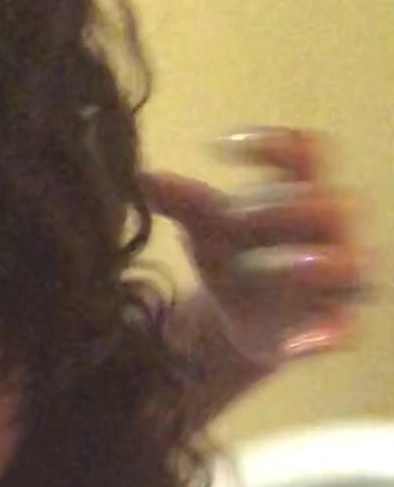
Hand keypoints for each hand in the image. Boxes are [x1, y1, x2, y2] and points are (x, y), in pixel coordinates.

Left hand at [140, 126, 374, 367]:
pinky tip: (296, 342)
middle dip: (283, 208)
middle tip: (237, 217)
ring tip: (283, 265)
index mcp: (302, 193)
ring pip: (344, 263)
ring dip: (314, 262)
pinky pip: (343, 327)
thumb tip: (142, 178)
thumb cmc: (232, 257)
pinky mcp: (334, 322)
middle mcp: (329, 229)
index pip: (304, 152)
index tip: (220, 148)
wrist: (236, 320)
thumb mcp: (205, 228)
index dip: (271, 144)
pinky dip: (326, 332)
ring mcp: (337, 276)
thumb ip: (181, 201)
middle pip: (324, 205)